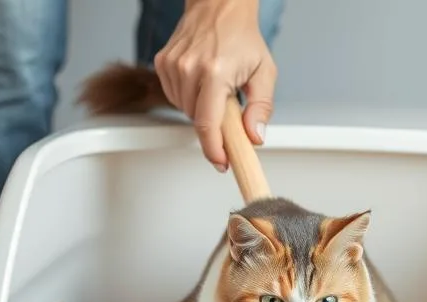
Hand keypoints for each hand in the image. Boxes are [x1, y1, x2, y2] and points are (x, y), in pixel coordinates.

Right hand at [154, 0, 276, 170]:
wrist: (219, 7)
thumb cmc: (242, 36)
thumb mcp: (264, 72)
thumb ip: (261, 107)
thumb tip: (254, 136)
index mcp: (215, 71)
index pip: (208, 124)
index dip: (214, 150)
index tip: (221, 162)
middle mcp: (189, 68)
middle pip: (197, 120)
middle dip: (214, 124)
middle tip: (229, 107)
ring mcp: (172, 65)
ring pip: (184, 110)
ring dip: (201, 109)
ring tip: (215, 89)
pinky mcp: (162, 63)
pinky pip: (174, 96)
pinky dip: (189, 97)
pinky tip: (201, 82)